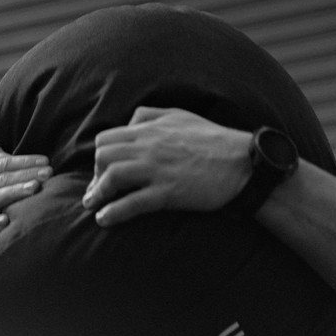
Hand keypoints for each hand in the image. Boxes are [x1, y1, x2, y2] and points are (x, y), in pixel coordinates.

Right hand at [0, 144, 51, 287]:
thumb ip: (0, 169)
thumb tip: (31, 158)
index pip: (3, 164)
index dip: (25, 161)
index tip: (47, 162)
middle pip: (0, 179)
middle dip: (25, 175)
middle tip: (48, 173)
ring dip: (13, 193)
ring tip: (34, 189)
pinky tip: (5, 221)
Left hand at [83, 107, 250, 225]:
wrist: (242, 163)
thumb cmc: (214, 140)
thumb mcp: (180, 115)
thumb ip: (150, 115)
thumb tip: (130, 121)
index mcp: (150, 128)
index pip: (107, 138)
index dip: (100, 156)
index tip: (103, 171)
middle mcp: (149, 146)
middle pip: (103, 156)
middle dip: (95, 174)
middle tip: (98, 190)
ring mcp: (157, 170)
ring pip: (112, 177)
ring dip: (97, 193)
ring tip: (93, 205)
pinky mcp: (167, 192)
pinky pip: (132, 203)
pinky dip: (113, 212)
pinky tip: (104, 220)